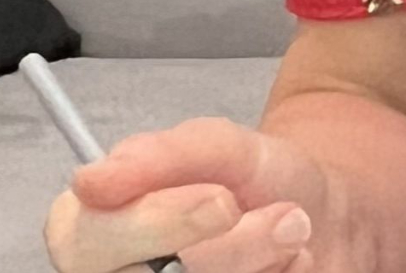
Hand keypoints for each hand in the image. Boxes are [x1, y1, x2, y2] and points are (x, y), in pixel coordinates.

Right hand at [44, 117, 343, 272]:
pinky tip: (287, 263)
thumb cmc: (250, 180)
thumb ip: (157, 157)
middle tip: (282, 215)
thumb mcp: (215, 144)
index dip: (161, 223)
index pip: (89, 243)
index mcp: (92, 230)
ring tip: (286, 226)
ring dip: (263, 258)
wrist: (317, 211)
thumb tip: (89, 183)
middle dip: (232, 247)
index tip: (222, 199)